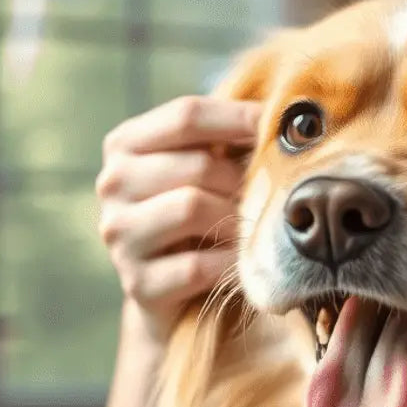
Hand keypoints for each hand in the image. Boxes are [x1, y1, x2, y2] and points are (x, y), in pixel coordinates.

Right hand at [96, 95, 261, 345]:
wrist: (174, 292)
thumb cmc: (200, 214)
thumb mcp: (208, 167)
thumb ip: (231, 137)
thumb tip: (292, 117)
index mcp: (126, 144)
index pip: (186, 115)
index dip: (240, 118)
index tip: (285, 125)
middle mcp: (113, 183)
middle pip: (196, 164)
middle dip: (244, 180)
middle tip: (270, 193)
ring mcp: (119, 234)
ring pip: (192, 208)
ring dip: (237, 219)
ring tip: (255, 225)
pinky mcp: (137, 282)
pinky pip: (197, 265)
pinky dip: (231, 262)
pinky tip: (245, 261)